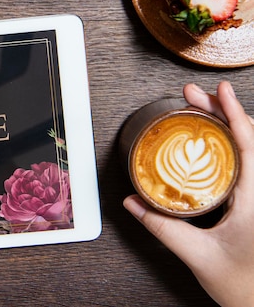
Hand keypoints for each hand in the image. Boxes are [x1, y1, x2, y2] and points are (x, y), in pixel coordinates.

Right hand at [124, 81, 253, 306]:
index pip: (249, 146)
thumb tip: (134, 203)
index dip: (234, 114)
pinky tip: (213, 144)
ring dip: (227, 127)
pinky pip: (247, 165)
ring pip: (250, 151)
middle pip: (248, 140)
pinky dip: (231, 147)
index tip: (221, 91)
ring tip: (203, 110)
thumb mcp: (198, 255)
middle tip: (195, 96)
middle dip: (222, 112)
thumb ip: (163, 227)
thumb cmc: (246, 288)